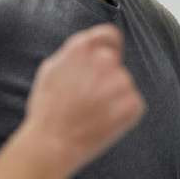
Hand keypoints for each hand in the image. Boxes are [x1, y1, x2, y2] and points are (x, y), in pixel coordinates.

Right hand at [22, 24, 144, 174]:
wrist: (52, 144)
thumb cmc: (47, 109)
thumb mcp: (51, 69)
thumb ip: (75, 53)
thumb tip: (91, 47)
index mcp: (83, 47)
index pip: (109, 35)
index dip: (108, 47)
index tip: (105, 61)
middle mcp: (105, 60)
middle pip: (114, 64)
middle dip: (105, 78)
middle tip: (87, 100)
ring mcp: (121, 81)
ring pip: (123, 85)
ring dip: (113, 97)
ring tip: (91, 114)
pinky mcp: (133, 103)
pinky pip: (132, 104)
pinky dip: (122, 114)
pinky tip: (102, 123)